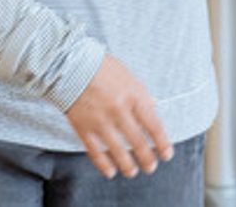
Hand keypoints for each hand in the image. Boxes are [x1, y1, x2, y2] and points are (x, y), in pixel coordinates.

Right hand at [65, 54, 172, 178]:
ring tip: (132, 172)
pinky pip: (95, 152)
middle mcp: (119, 110)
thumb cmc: (101, 66)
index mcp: (133, 95)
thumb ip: (141, 93)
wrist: (69, 63)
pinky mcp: (83, 128)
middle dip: (147, 159)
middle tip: (151, 167)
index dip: (162, 143)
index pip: (154, 125)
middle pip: (138, 142)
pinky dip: (104, 165)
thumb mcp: (127, 75)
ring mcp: (100, 121)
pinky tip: (110, 172)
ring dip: (128, 166)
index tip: (167, 155)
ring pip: (118, 152)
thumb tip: (154, 106)